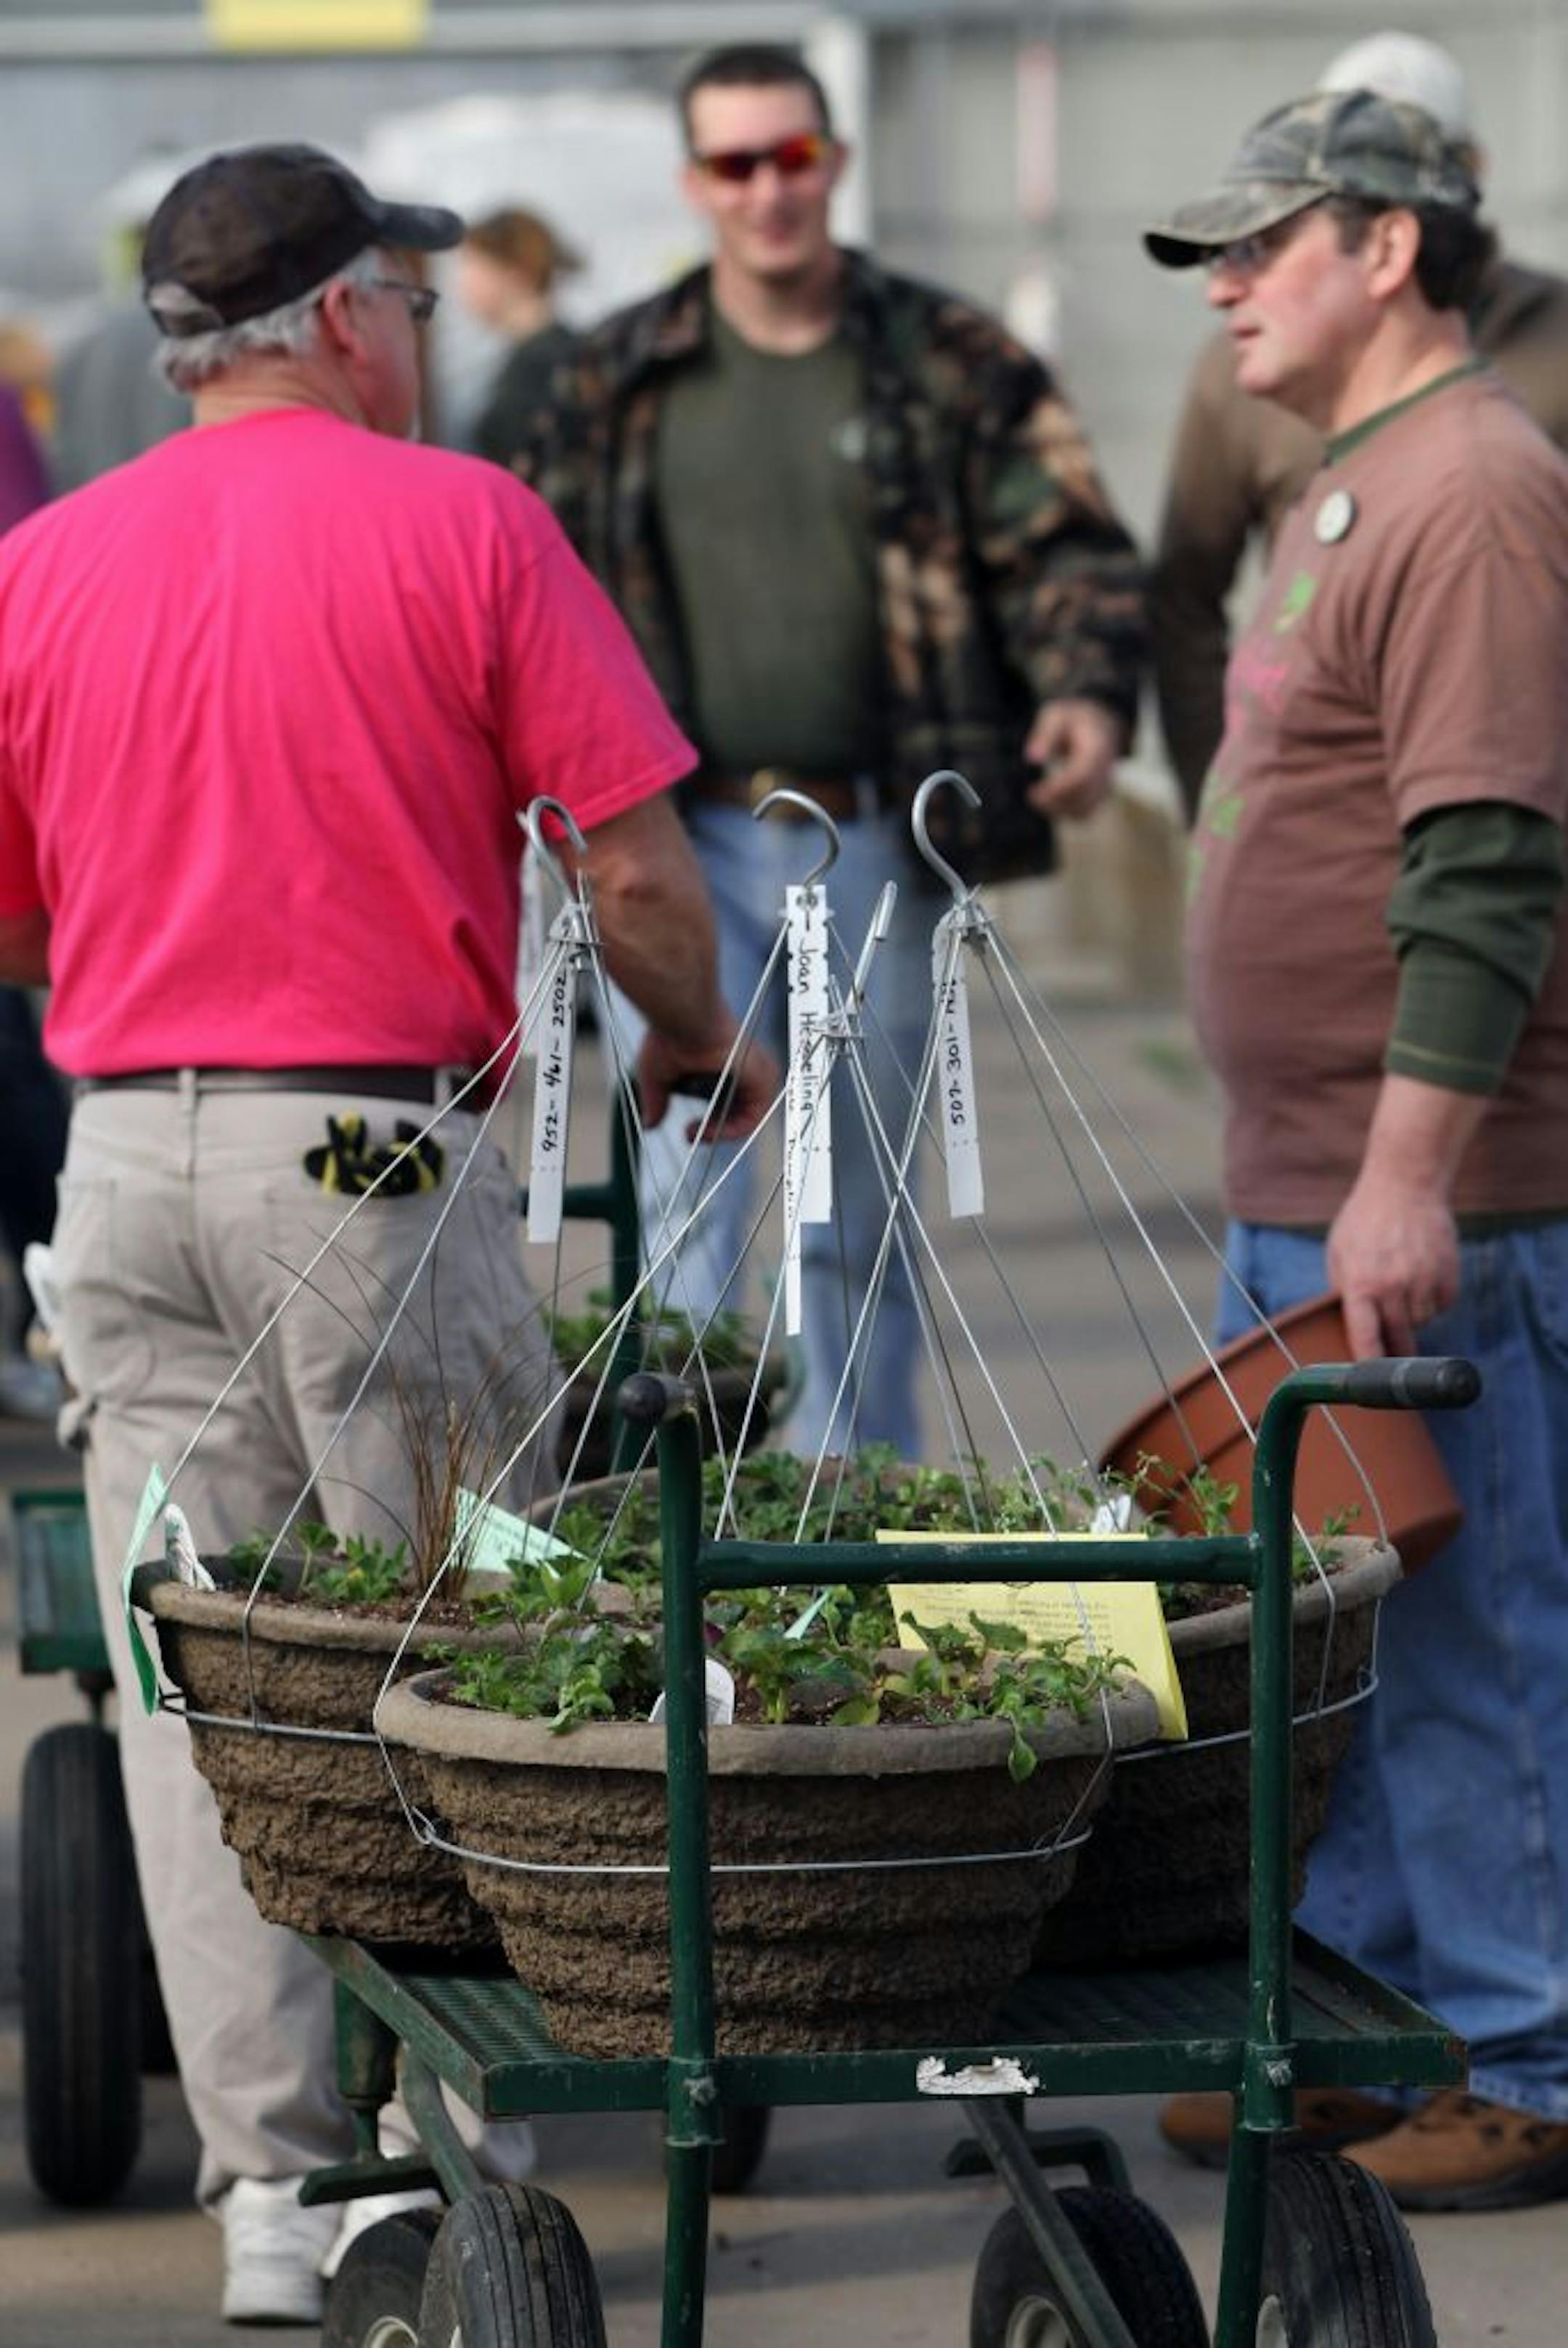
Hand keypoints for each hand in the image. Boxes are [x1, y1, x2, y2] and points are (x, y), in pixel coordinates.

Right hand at [636, 1029, 779, 1141]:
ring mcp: (757, 1073)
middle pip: (736, 1113)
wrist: (686, 1018)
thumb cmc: (671, 1035)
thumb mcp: (658, 1076)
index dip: (708, 1124)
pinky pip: (754, 1117)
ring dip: (721, 1133)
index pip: (726, 1105)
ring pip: (747, 1118)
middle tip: (691, 1134)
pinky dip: (733, 1129)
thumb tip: (649, 1124)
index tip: (687, 1131)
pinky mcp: (763, 1078)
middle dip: (714, 1130)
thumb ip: (657, 1101)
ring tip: (698, 1134)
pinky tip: (708, 1131)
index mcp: (725, 1066)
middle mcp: (745, 1069)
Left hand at [1023, 698, 1122, 820]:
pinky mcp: (1099, 794)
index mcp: (1096, 747)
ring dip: (1059, 810)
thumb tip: (1032, 759)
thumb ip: (1045, 734)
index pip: (1081, 776)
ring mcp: (1105, 783)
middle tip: (1032, 796)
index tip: (1034, 793)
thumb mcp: (1056, 714)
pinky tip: (1048, 802)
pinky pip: (1084, 813)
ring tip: (1037, 798)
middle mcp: (1105, 769)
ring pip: (1084, 810)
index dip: (1057, 788)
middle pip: (1083, 797)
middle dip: (1055, 802)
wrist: (1100, 723)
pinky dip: (1065, 813)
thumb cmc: (1073, 718)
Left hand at [1327, 1173, 1460, 1359]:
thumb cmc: (1364, 1220)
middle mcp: (1394, 1288)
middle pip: (1400, 1340)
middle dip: (1395, 1351)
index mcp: (1360, 1285)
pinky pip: (1441, 1305)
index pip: (1365, 1340)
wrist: (1406, 1185)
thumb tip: (1347, 1328)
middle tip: (1393, 1358)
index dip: (1368, 1368)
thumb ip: (1343, 1290)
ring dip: (1412, 1316)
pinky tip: (1421, 1277)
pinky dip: (1433, 1300)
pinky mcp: (1448, 1275)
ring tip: (1402, 1288)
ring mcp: (1424, 1282)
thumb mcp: (1338, 1252)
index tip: (1368, 1385)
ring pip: (1422, 1323)